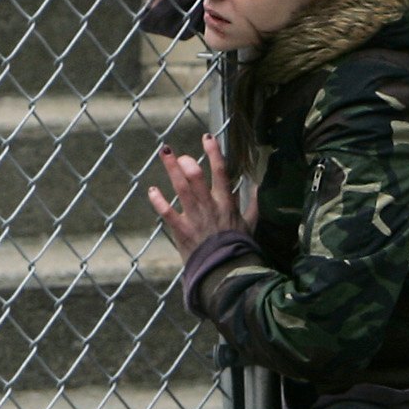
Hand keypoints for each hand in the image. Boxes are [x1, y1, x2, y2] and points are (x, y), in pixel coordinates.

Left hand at [146, 133, 246, 261]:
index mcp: (226, 203)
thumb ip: (252, 204)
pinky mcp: (182, 231)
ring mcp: (195, 218)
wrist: (227, 271)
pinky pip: (168, 213)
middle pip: (196, 177)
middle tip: (178, 153)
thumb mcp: (250, 224)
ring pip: (181, 189)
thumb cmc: (238, 247)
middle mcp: (210, 206)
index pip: (221, 173)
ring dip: (171, 170)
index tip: (207, 137)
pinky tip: (152, 190)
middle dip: (186, 162)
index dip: (214, 153)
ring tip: (165, 154)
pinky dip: (159, 201)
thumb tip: (257, 186)